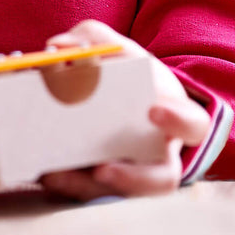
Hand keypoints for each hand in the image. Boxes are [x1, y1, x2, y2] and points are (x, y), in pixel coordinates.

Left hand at [39, 20, 210, 200]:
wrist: (128, 99)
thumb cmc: (131, 73)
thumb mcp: (120, 50)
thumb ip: (95, 40)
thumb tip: (59, 47)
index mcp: (177, 118)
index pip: (192, 125)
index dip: (178, 121)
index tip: (152, 110)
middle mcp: (162, 155)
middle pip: (161, 178)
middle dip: (133, 179)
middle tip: (101, 170)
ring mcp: (135, 175)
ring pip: (117, 194)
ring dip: (85, 187)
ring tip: (55, 173)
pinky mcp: (105, 184)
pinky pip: (88, 194)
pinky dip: (64, 184)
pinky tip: (42, 171)